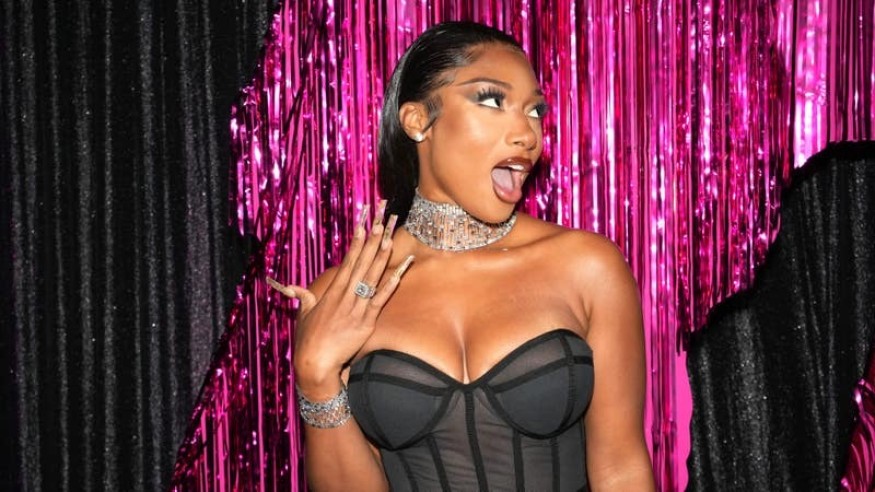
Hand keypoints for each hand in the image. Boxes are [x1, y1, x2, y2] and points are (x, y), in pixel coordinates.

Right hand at [266, 201, 413, 398]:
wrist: (314, 362)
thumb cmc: (308, 340)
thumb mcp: (305, 314)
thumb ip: (304, 298)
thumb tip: (294, 288)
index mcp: (333, 290)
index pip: (349, 259)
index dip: (358, 239)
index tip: (365, 222)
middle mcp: (346, 294)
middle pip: (363, 260)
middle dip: (373, 238)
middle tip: (382, 218)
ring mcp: (357, 307)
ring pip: (372, 275)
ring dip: (382, 254)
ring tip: (391, 235)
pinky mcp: (366, 321)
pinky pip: (381, 299)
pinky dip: (392, 284)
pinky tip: (401, 270)